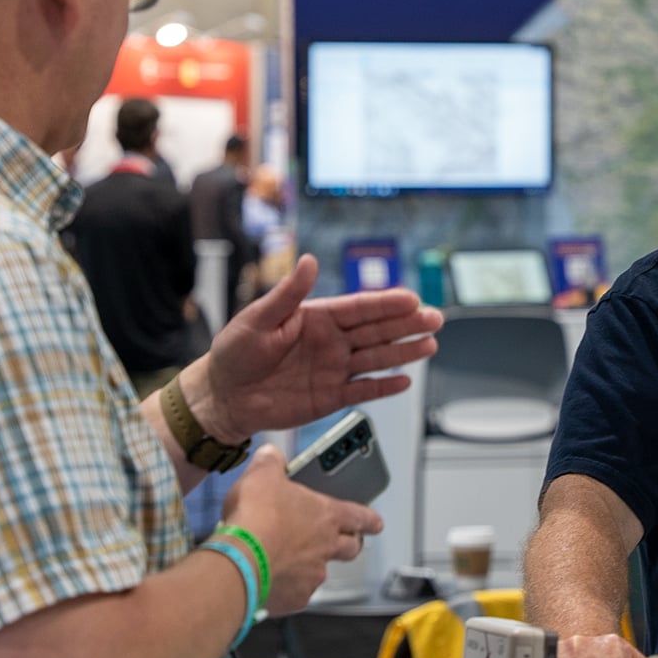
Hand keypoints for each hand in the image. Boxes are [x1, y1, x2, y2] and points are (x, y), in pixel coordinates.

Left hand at [192, 254, 441, 442]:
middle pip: (376, 331)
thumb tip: (308, 261)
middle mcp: (330, 342)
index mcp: (315, 317)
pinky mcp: (329, 397)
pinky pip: (362, 390)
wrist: (222, 396)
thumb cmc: (233, 352)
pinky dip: (383, 387)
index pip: (358, 308)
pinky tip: (404, 381)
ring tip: (429, 346)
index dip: (386, 304)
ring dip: (403, 352)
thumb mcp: (257, 318)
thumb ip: (288, 294)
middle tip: (434, 319)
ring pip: (376, 359)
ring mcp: (332, 369)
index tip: (411, 299)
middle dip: (406, 325)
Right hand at [220, 445, 383, 615]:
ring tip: (285, 560)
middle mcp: (325, 547)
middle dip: (349, 544)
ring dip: (308, 567)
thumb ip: (270, 463)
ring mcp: (311, 576)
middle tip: (341, 542)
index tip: (376, 523)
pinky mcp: (293, 599)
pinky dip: (286, 587)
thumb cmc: (255, 518)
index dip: (369, 519)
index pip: (359, 516)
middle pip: (350, 548)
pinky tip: (268, 579)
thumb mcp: (261, 475)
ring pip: (319, 572)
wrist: (239, 560)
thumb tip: (271, 455)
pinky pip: (296, 594)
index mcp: (324, 515)